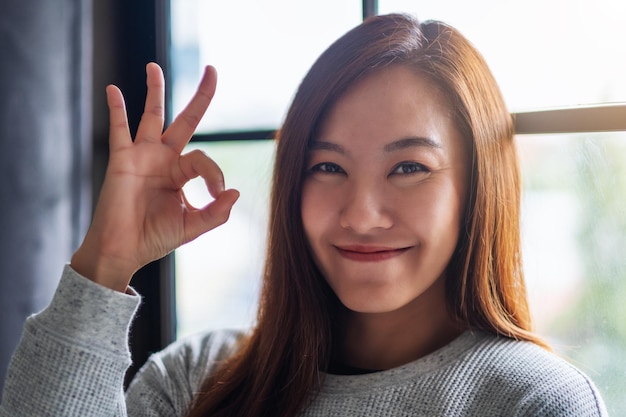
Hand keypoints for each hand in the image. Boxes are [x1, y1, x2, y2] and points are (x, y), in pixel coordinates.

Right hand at [71, 63, 238, 291]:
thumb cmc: (155, 238)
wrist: (123, 251)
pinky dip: (117, 109)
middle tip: (212, 70)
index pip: (204, 159)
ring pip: (152, 116)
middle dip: (200, 97)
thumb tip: (235, 192)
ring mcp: (142, 157)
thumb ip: (216, 213)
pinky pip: (119, 130)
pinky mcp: (122, 160)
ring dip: (155, 91)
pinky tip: (114, 89)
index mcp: (181, 173)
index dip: (216, 173)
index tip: (217, 193)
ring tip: (155, 67)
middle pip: (185, 120)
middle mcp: (163, 159)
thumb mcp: (192, 227)